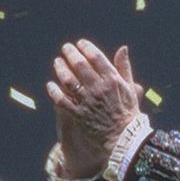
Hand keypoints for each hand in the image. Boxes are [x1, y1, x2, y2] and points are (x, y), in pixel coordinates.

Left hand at [46, 40, 143, 175]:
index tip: (80, 43)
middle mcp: (99, 89)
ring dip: (61, 69)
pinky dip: (54, 91)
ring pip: (69, 80)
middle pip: (80, 65)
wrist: (124, 137)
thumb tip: (123, 48)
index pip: (96, 57)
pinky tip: (50, 84)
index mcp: (112, 80)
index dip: (86, 47)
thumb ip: (124, 67)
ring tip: (57, 62)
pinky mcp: (78, 115)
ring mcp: (87, 102)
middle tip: (65, 48)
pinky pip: (62, 100)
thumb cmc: (128, 111)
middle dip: (70, 54)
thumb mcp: (129, 87)